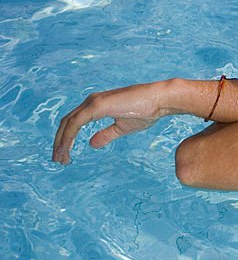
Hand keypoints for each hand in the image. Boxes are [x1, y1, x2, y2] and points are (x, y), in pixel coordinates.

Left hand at [52, 80, 173, 163]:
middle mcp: (91, 102)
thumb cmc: (146, 111)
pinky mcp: (96, 106)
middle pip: (67, 122)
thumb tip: (91, 144)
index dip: (67, 138)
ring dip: (61, 141)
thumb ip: (106, 135)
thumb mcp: (122, 128)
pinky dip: (68, 136)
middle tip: (58, 159)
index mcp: (97, 106)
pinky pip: (76, 123)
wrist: (159, 100)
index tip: (64, 155)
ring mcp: (93, 102)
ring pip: (68, 123)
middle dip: (60, 142)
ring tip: (59, 158)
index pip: (74, 122)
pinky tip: (66, 148)